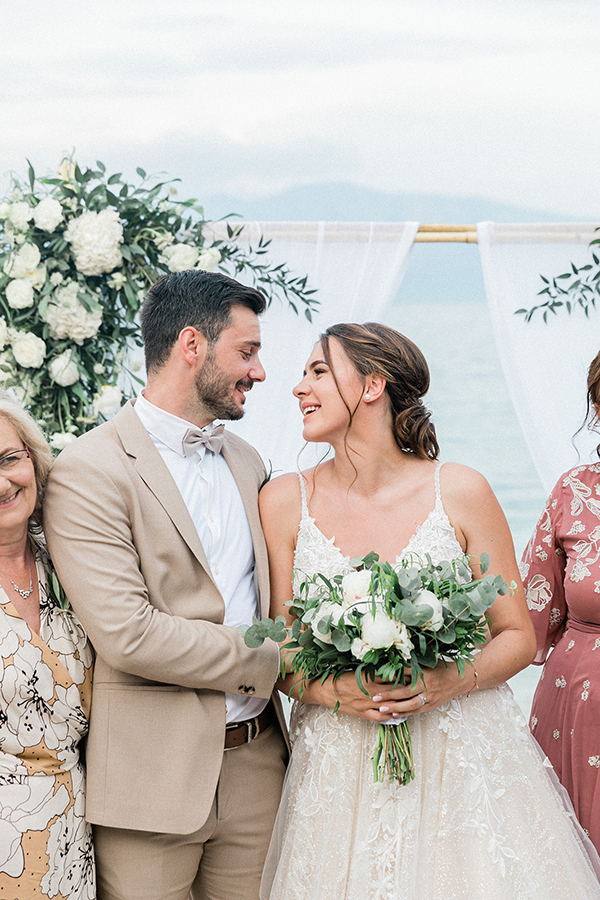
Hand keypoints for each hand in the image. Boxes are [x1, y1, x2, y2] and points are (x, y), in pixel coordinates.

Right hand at [291, 671, 420, 722]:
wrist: (325, 689)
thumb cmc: (340, 676)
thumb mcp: (357, 669)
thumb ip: (372, 669)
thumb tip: (388, 665)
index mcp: (368, 678)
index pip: (391, 676)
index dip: (404, 676)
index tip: (416, 673)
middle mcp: (370, 692)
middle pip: (393, 692)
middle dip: (407, 691)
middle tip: (420, 689)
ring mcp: (366, 704)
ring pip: (389, 706)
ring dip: (401, 705)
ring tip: (414, 703)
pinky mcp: (362, 713)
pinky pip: (379, 718)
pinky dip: (390, 717)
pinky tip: (399, 716)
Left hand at [374, 662, 472, 717]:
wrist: (460, 679)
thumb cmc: (441, 668)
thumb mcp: (426, 664)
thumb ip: (410, 667)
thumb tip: (392, 667)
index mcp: (423, 673)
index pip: (403, 674)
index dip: (390, 676)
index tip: (376, 678)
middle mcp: (426, 686)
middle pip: (405, 692)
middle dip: (389, 695)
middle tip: (375, 697)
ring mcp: (430, 697)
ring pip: (410, 705)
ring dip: (395, 708)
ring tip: (382, 710)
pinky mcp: (432, 705)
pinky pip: (417, 711)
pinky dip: (405, 713)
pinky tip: (394, 715)